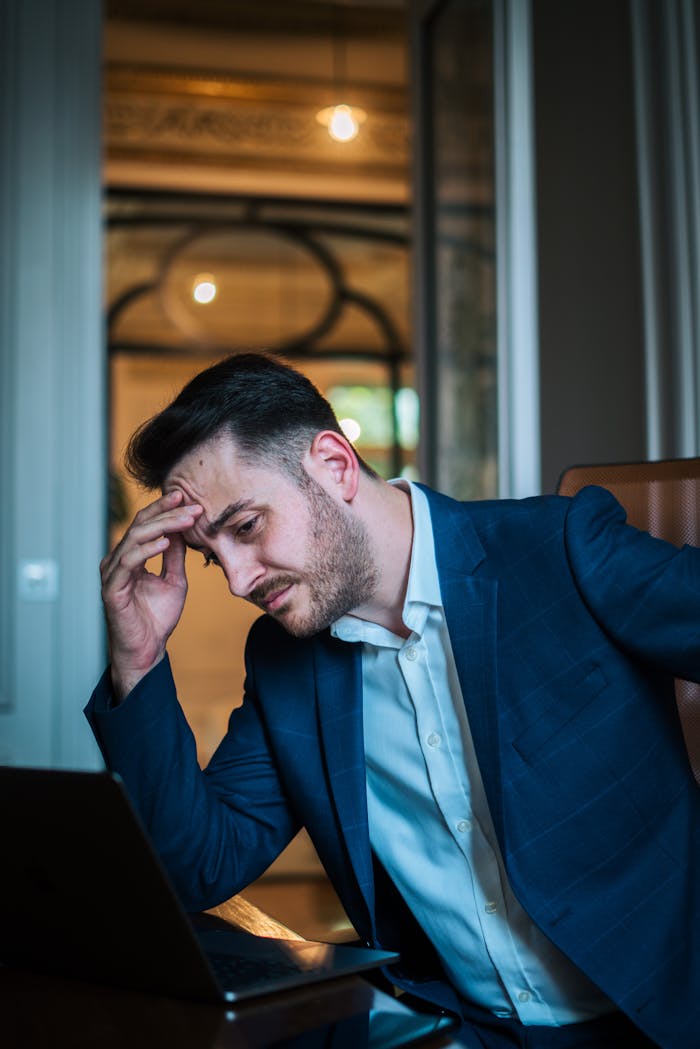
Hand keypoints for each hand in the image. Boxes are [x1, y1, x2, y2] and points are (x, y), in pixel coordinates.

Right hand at [100, 490, 203, 700]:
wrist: (147, 650)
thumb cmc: (157, 618)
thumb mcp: (174, 580)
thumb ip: (175, 556)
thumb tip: (182, 529)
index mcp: (131, 557)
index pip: (145, 524)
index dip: (164, 509)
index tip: (186, 497)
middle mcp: (118, 561)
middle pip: (140, 526)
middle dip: (167, 513)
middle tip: (191, 504)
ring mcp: (113, 574)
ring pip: (134, 539)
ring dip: (162, 527)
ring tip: (186, 520)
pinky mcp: (112, 589)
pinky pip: (128, 563)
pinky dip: (146, 550)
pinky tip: (165, 542)